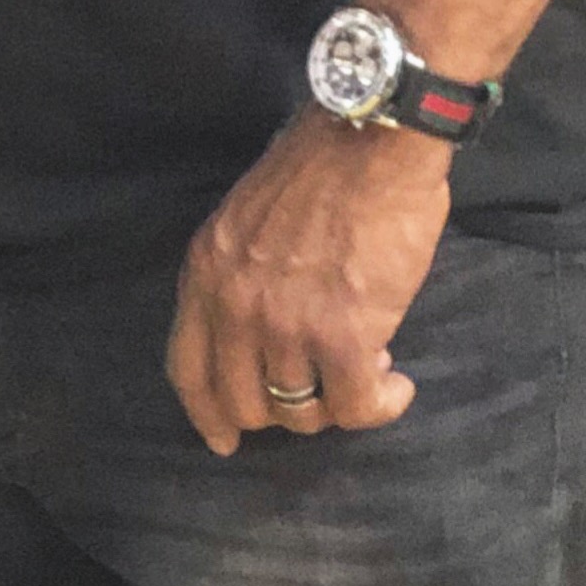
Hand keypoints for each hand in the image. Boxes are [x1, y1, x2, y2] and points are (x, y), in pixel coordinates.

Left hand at [166, 111, 450, 453]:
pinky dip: (380, 404)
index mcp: (205, 272)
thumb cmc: (316, 173)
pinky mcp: (344, 336)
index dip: (206, 414)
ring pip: (303, 413)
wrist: (367, 142)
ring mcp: (286, 324)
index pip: (188, 368)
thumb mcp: (243, 221)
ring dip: (340, 403)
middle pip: (245, 403)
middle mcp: (235, 304)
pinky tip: (397, 383)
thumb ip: (238, 278)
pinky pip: (355, 407)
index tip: (223, 443)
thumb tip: (257, 338)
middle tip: (323, 393)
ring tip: (369, 369)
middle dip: (285, 413)